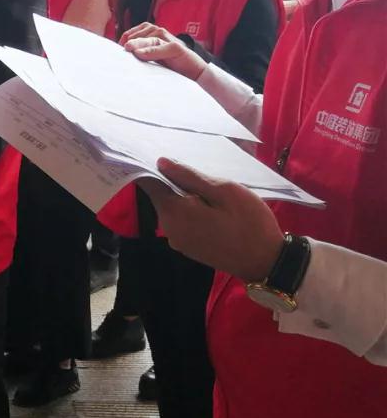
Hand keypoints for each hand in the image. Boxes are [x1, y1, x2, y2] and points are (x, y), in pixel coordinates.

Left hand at [120, 22, 207, 80]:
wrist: (194, 72)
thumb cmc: (171, 65)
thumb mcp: (152, 59)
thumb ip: (140, 54)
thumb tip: (121, 56)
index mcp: (152, 35)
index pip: (134, 32)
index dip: (125, 38)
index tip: (116, 48)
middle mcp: (160, 34)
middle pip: (142, 34)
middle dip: (130, 39)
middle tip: (120, 47)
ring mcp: (169, 40)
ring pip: (151, 38)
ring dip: (139, 43)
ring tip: (128, 48)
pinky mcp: (177, 48)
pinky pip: (162, 47)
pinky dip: (151, 50)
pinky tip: (141, 54)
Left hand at [138, 158, 284, 280]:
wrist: (267, 262)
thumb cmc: (249, 223)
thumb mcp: (224, 191)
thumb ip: (189, 177)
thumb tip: (161, 163)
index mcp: (174, 213)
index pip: (149, 183)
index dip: (155, 167)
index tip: (166, 154)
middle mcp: (168, 229)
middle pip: (160, 195)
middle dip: (174, 181)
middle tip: (198, 169)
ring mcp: (177, 241)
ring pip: (172, 208)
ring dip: (184, 196)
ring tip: (208, 186)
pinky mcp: (188, 247)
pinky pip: (181, 221)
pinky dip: (190, 210)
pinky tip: (210, 206)